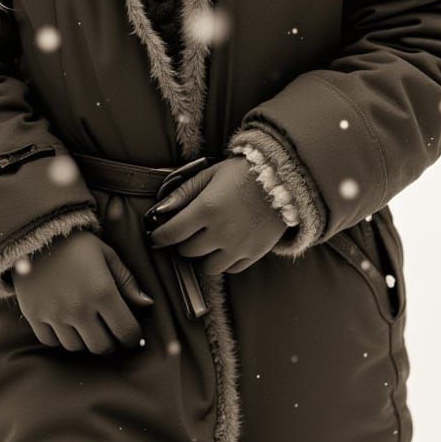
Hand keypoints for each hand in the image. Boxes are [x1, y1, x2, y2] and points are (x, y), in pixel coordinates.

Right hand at [14, 229, 153, 353]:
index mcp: (103, 291)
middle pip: (101, 347)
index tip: (130, 334)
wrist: (34, 232)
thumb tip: (147, 304)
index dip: (132, 337)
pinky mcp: (34, 315)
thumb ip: (127, 281)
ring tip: (85, 324)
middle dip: (109, 342)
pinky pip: (50, 341)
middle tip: (108, 331)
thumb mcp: (107, 255)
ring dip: (84, 339)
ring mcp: (54, 314)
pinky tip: (63, 322)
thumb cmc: (76, 243)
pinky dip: (59, 337)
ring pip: (76, 347)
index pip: (126, 331)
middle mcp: (79, 308)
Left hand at [148, 156, 288, 274]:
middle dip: (183, 242)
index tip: (156, 236)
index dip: (159, 237)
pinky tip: (225, 246)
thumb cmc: (243, 172)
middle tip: (188, 231)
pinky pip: (231, 269)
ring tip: (208, 241)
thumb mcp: (210, 174)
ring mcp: (238, 246)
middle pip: (188, 251)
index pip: (172, 234)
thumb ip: (183, 193)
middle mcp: (221, 232)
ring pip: (208, 267)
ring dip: (203, 256)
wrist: (284, 178)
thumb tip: (159, 211)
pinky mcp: (254, 254)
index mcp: (207, 208)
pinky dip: (224, 261)